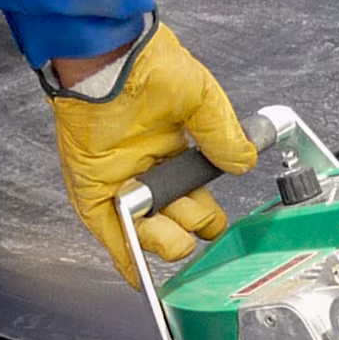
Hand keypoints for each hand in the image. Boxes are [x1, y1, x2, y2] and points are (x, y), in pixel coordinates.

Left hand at [49, 23, 257, 279]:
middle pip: (178, 222)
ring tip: (173, 230)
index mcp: (175, 151)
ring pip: (149, 233)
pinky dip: (127, 257)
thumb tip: (244, 164)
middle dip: (192, 227)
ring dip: (166, 241)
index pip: (198, 200)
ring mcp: (121, 184)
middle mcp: (149, 171)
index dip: (208, 216)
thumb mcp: (202, 99)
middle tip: (194, 215)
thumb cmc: (149, 66)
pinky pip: (111, 234)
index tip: (216, 222)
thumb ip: (223, 136)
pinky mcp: (94, 193)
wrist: (109, 61)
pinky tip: (142, 278)